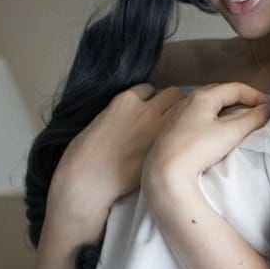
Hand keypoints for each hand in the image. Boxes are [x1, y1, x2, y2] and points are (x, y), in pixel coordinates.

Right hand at [53, 82, 184, 212]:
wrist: (86, 179)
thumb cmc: (86, 154)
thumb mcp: (104, 120)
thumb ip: (124, 113)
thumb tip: (138, 116)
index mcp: (125, 100)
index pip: (149, 89)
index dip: (152, 100)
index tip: (151, 112)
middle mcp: (144, 110)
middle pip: (173, 95)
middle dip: (173, 105)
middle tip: (169, 122)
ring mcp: (157, 130)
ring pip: (183, 114)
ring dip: (182, 120)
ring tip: (175, 134)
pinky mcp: (163, 150)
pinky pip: (180, 137)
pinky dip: (180, 139)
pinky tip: (172, 150)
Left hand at [140, 82, 269, 192]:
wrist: (164, 174)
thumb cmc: (197, 149)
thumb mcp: (230, 133)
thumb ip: (253, 119)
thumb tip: (269, 109)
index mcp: (203, 97)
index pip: (236, 88)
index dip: (258, 96)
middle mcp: (187, 102)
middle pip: (220, 94)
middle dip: (242, 100)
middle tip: (258, 112)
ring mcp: (176, 116)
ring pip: (207, 106)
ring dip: (227, 110)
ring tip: (240, 122)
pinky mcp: (170, 132)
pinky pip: (196, 119)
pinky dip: (212, 120)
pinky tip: (215, 133)